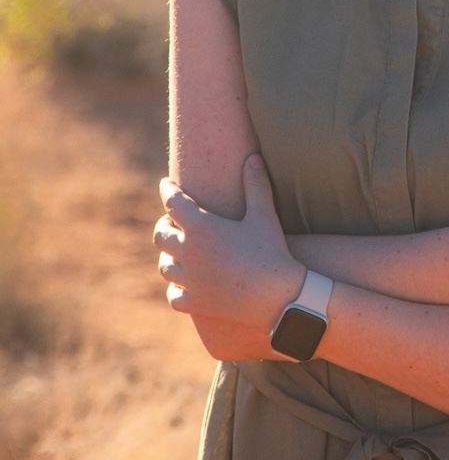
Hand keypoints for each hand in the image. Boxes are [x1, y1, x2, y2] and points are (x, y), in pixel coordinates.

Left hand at [154, 154, 304, 331]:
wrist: (276, 296)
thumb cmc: (270, 251)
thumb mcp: (264, 214)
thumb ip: (256, 184)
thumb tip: (253, 157)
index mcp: (200, 226)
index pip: (173, 202)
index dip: (168, 190)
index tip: (166, 184)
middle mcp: (187, 252)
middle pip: (161, 234)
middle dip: (165, 225)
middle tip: (172, 221)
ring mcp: (188, 280)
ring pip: (164, 266)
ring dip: (170, 256)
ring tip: (179, 251)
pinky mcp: (194, 302)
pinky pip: (174, 294)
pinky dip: (177, 287)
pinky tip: (185, 284)